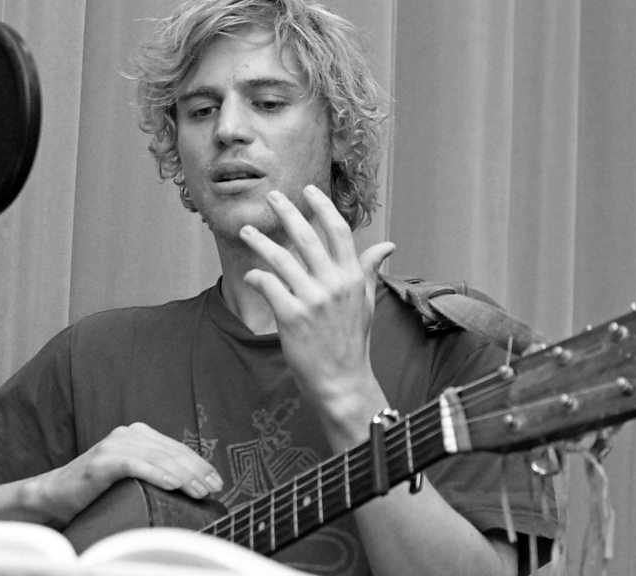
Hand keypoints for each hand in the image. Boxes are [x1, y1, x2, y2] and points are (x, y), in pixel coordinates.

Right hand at [29, 422, 221, 525]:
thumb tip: (192, 482)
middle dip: (197, 472)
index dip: (200, 464)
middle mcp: (129, 434)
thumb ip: (156, 468)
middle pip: (172, 453)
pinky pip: (136, 466)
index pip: (177, 449)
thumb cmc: (98, 488)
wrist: (56, 494)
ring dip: (184, 476)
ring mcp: (115, 444)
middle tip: (215, 489)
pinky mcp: (104, 460)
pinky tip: (173, 484)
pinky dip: (157, 474)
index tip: (217, 481)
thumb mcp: (133, 473)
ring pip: (159, 459)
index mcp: (139, 434)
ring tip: (200, 491)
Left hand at [239, 186, 393, 425]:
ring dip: (261, 241)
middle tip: (273, 196)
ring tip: (248, 231)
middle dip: (288, 212)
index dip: (323, 207)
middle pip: (307, 237)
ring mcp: (312, 300)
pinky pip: (268, 285)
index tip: (309, 190)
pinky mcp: (292, 317)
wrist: (342, 381)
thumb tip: (388, 246)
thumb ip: (368, 270)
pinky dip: (257, 277)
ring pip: (281, 259)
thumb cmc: (352, 342)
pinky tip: (252, 275)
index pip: (338, 232)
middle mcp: (334, 284)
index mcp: (352, 278)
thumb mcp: (365, 303)